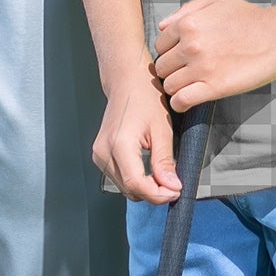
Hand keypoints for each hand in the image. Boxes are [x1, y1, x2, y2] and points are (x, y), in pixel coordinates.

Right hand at [92, 68, 184, 203]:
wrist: (126, 80)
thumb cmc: (144, 96)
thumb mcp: (162, 129)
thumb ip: (164, 161)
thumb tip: (171, 187)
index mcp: (119, 144)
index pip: (137, 185)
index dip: (159, 194)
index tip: (176, 191)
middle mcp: (104, 151)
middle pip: (130, 190)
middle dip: (154, 192)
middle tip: (173, 182)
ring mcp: (99, 154)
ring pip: (125, 188)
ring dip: (145, 188)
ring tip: (162, 173)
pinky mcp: (100, 155)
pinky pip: (120, 179)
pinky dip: (136, 180)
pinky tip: (148, 169)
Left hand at [153, 0, 275, 109]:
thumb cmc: (249, 17)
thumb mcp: (216, 0)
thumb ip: (186, 10)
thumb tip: (163, 26)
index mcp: (187, 24)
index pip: (160, 45)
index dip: (169, 53)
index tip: (179, 59)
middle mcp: (190, 45)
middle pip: (162, 67)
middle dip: (171, 71)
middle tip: (184, 74)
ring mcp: (201, 67)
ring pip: (169, 85)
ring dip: (176, 88)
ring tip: (188, 87)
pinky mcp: (215, 87)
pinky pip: (182, 101)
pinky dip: (180, 103)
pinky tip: (187, 100)